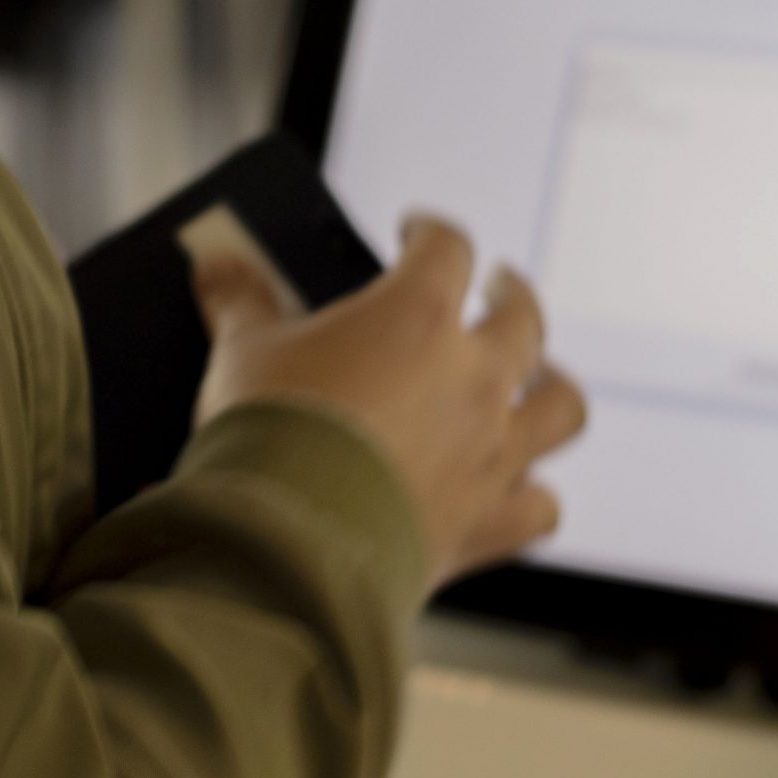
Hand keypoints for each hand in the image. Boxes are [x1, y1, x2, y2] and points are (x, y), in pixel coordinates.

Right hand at [187, 212, 589, 593]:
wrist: (289, 543)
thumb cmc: (269, 435)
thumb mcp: (242, 352)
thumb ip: (240, 301)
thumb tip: (217, 266)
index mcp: (418, 314)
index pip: (446, 248)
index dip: (431, 234)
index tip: (416, 234)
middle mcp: (474, 375)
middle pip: (523, 317)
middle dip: (511, 296)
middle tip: (497, 288)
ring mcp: (493, 449)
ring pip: (561, 406)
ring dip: (552, 387)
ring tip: (540, 379)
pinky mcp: (490, 521)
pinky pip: (540, 505)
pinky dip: (534, 493)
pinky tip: (520, 488)